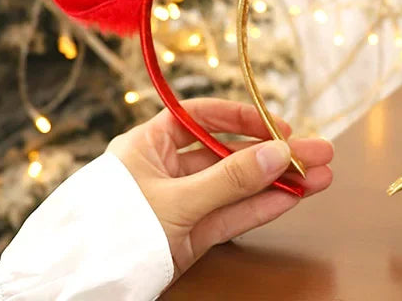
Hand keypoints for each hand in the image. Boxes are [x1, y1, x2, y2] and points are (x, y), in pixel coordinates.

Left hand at [107, 98, 333, 280]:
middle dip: (274, 153)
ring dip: (278, 181)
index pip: (202, 117)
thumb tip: (277, 153)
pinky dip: (262, 207)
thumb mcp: (174, 199)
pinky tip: (294, 196)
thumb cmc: (112, 231)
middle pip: (230, 153)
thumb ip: (228, 179)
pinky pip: (232, 216)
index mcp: (148, 144)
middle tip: (318, 150)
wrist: (80, 289)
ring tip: (321, 175)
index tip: (278, 126)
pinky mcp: (189, 237)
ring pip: (237, 187)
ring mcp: (181, 204)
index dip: (242, 118)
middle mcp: (166, 169)